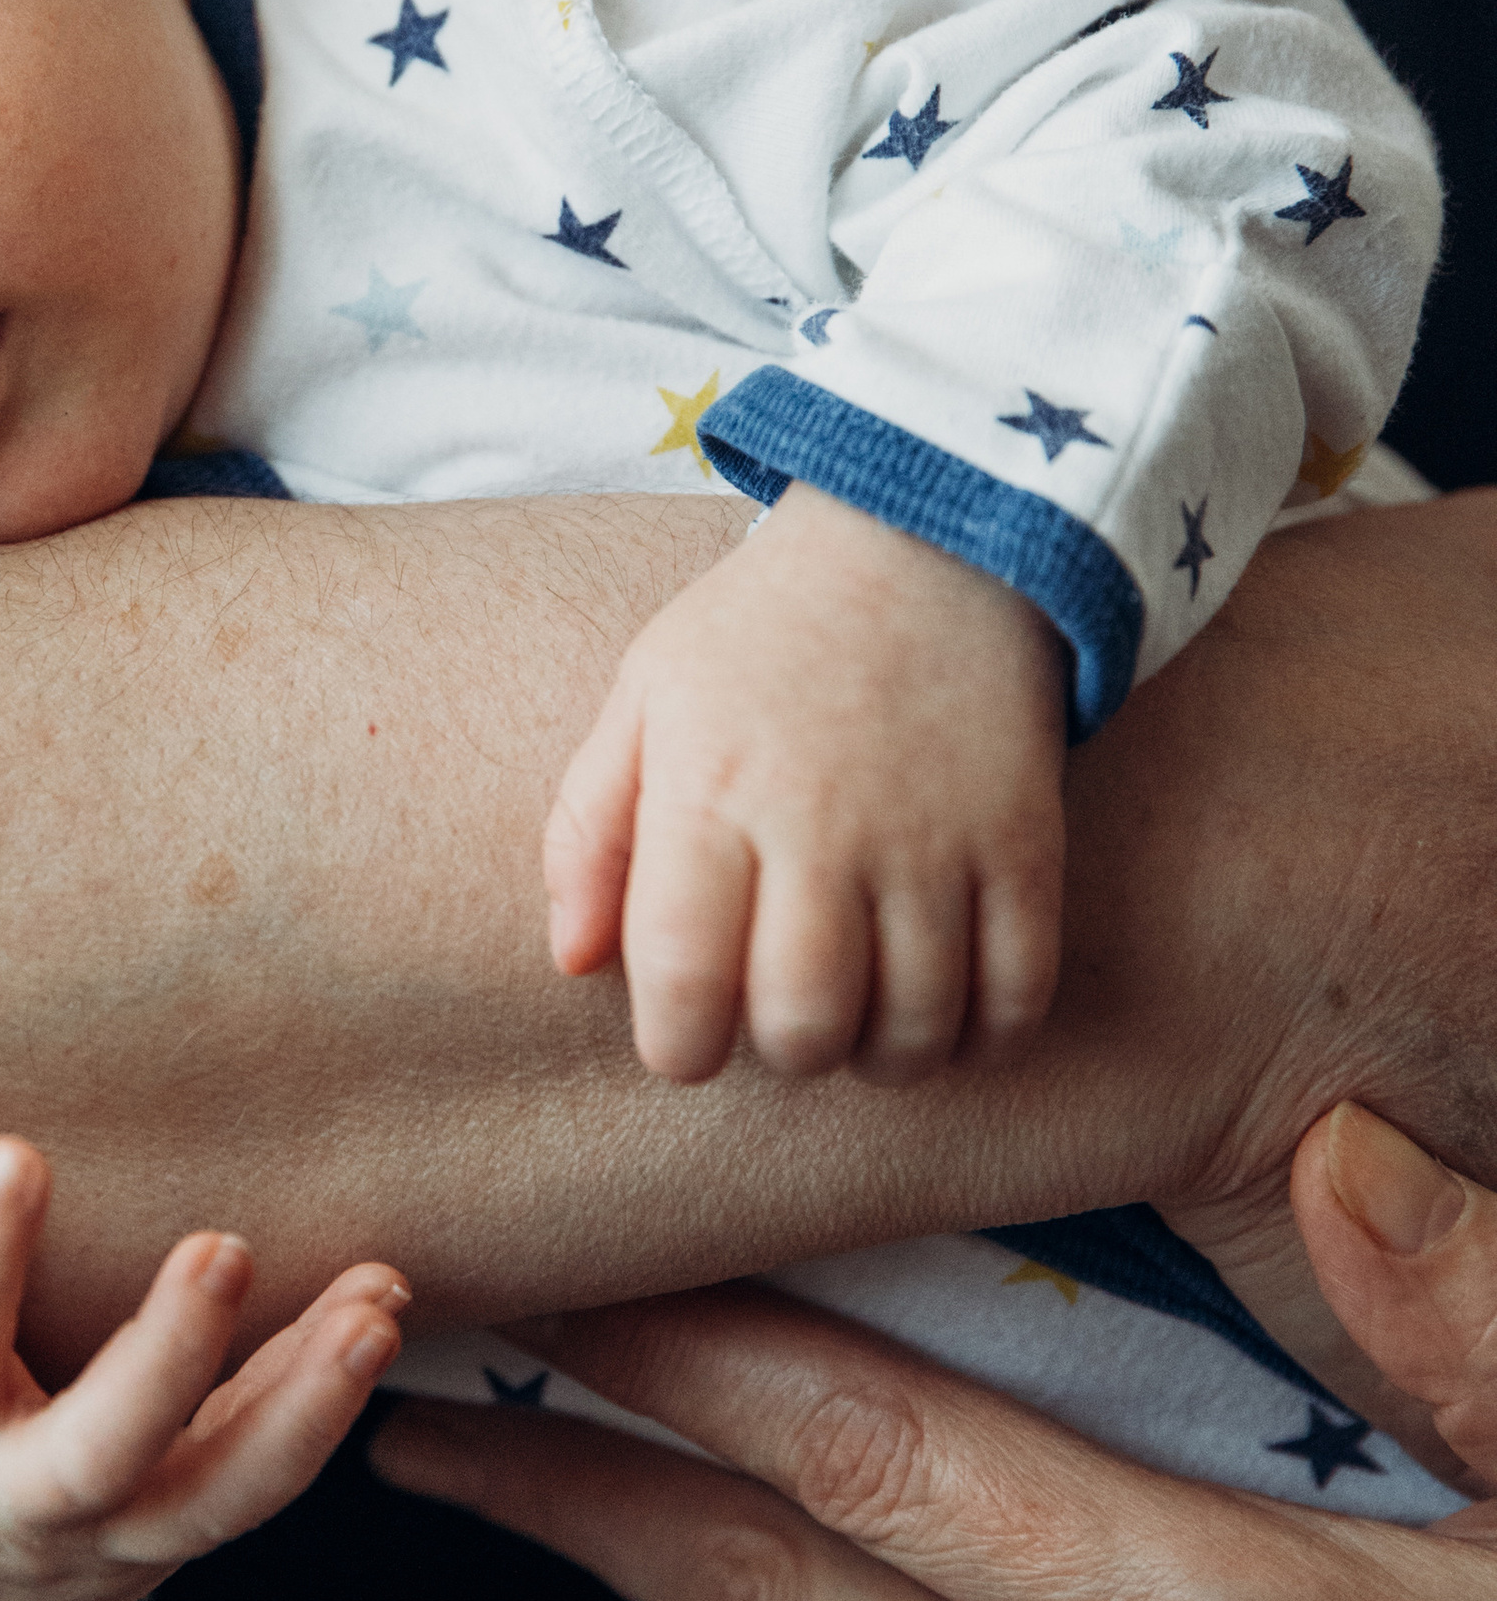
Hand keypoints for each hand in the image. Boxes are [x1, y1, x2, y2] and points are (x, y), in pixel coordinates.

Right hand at [0, 1119, 407, 1600]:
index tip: (18, 1158)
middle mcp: (24, 1500)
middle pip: (102, 1451)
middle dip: (168, 1356)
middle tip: (223, 1250)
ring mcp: (114, 1533)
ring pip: (221, 1495)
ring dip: (307, 1406)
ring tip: (373, 1313)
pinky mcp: (177, 1538)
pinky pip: (261, 1478)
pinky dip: (321, 1400)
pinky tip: (376, 1311)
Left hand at [542, 484, 1065, 1082]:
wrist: (930, 545)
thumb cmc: (761, 637)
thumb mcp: (645, 697)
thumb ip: (590, 830)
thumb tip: (573, 961)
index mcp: (712, 790)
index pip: (684, 978)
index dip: (678, 1046)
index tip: (687, 1035)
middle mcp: (824, 824)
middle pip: (804, 1025)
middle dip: (781, 1051)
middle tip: (781, 1007)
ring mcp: (935, 839)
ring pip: (913, 1030)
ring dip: (880, 1055)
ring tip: (862, 1009)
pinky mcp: (1025, 845)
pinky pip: (1017, 999)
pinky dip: (981, 1038)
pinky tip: (946, 1006)